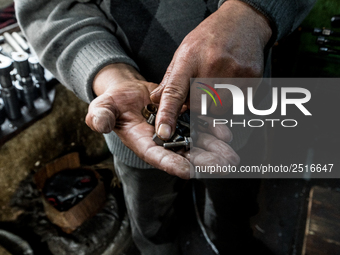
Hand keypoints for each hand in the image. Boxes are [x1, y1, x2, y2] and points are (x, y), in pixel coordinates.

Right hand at [85, 64, 238, 178]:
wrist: (129, 93)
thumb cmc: (114, 102)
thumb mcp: (103, 107)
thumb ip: (101, 117)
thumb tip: (98, 124)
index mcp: (142, 142)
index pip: (157, 156)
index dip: (172, 164)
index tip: (188, 172)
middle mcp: (161, 142)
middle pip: (183, 155)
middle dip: (203, 162)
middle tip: (223, 167)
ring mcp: (174, 132)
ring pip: (196, 144)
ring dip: (214, 151)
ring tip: (231, 156)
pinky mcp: (183, 121)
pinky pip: (200, 127)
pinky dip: (213, 130)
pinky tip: (226, 133)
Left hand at [150, 0, 271, 139]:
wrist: (242, 21)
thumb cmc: (209, 38)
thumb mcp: (184, 52)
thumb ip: (171, 79)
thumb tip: (156, 100)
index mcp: (189, 59)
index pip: (174, 92)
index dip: (167, 114)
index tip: (164, 132)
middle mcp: (212, 65)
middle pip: (198, 106)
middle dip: (196, 104)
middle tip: (201, 87)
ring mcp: (234, 72)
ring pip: (217, 109)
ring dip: (213, 104)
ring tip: (216, 82)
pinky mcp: (251, 78)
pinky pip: (236, 103)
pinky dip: (230, 99)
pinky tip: (229, 82)